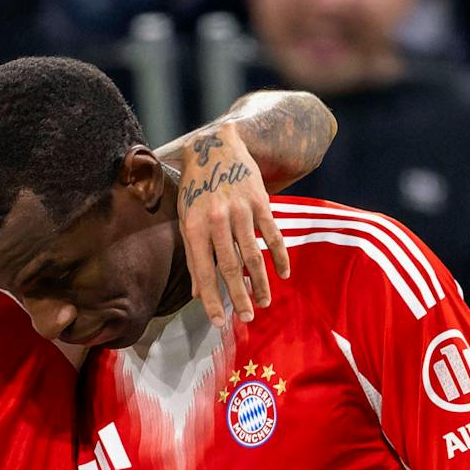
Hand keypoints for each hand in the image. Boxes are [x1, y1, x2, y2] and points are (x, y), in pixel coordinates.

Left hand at [173, 123, 287, 327]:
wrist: (215, 147)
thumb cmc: (196, 190)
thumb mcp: (186, 221)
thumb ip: (193, 256)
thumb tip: (197, 293)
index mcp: (194, 228)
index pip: (203, 272)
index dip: (210, 299)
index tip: (217, 322)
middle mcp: (217, 220)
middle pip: (231, 268)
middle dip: (238, 297)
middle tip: (246, 318)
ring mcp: (241, 211)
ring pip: (253, 256)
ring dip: (261, 283)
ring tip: (264, 303)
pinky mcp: (261, 202)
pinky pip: (273, 235)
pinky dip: (279, 257)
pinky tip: (283, 275)